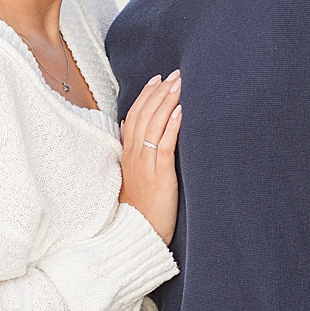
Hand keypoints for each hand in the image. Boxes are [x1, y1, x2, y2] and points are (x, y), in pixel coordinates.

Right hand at [119, 71, 181, 245]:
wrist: (136, 236)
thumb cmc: (139, 211)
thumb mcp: (133, 180)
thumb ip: (133, 157)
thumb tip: (131, 133)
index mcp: (128, 156)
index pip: (133, 118)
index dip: (145, 97)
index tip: (157, 80)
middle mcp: (134, 157)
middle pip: (143, 116)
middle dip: (159, 93)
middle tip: (174, 75)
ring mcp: (145, 165)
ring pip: (153, 125)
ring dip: (167, 102)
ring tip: (179, 85)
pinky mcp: (159, 175)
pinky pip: (164, 145)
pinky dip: (172, 126)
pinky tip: (181, 111)